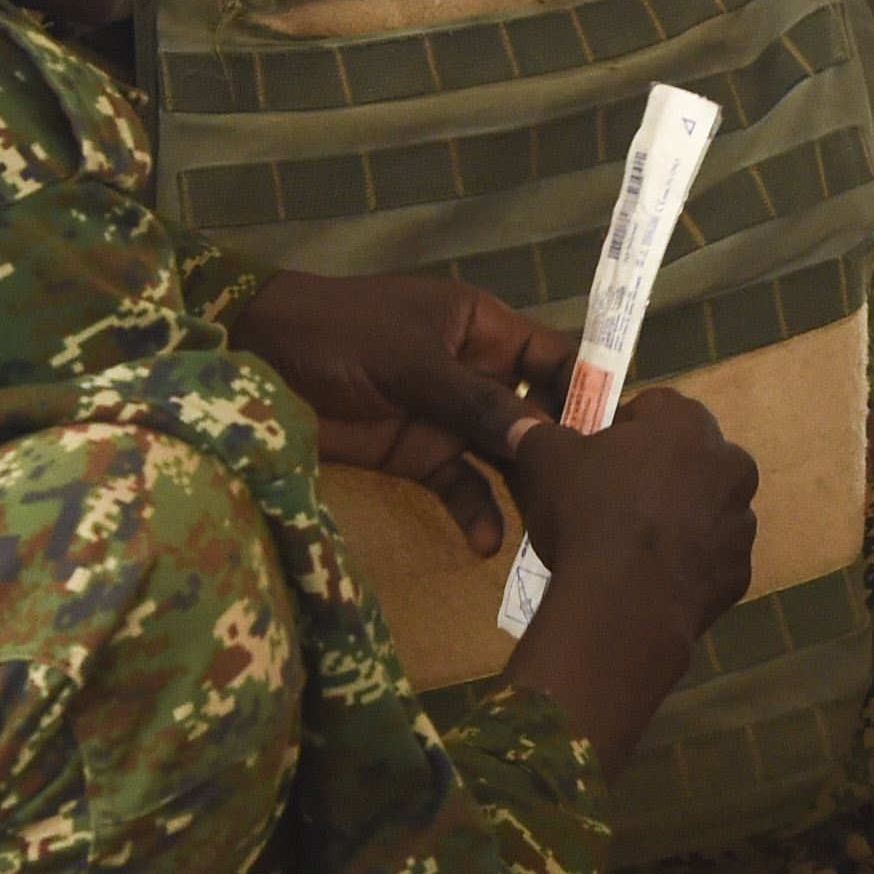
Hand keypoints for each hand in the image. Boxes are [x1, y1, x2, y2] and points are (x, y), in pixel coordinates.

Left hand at [233, 273, 576, 549]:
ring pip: (502, 457)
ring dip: (524, 490)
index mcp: (482, 329)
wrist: (256, 359)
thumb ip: (476, 400)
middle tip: (592, 498)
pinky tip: (487, 544)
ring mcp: (448, 418)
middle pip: (535, 413)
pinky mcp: (417, 456)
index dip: (587, 388)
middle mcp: (476, 373)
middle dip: (561, 451)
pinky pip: (460, 486)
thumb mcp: (412, 361)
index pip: (553, 356)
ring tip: (549, 530)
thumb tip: (542, 436)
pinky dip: (475, 512)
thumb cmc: (340, 334)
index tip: (617, 435)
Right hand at [499, 388, 755, 773]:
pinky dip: (686, 563)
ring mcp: (741, 521)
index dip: (619, 431)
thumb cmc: (588, 514)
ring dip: (676, 519)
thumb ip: (537, 433)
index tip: (594, 459)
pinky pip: (708, 558)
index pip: (654, 408)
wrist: (622, 604)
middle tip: (611, 501)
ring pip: (704, 509)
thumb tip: (523, 425)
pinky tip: (650, 577)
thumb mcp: (546, 460)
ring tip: (629, 546)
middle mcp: (729, 463)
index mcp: (688, 422)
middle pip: (687, 458)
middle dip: (656, 473)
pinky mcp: (738, 571)